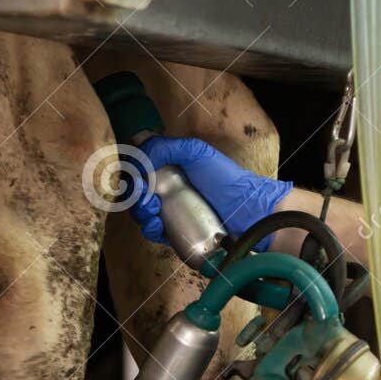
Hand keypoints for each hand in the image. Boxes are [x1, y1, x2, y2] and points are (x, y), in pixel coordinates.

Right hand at [130, 135, 292, 249]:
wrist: (248, 213)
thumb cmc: (225, 179)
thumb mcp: (196, 153)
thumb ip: (166, 147)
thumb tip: (139, 160)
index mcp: (170, 168)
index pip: (140, 170)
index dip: (132, 174)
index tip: (139, 179)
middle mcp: (169, 188)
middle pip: (138, 192)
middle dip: (135, 195)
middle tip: (147, 198)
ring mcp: (173, 211)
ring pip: (143, 212)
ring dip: (141, 213)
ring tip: (154, 213)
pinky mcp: (178, 232)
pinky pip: (155, 232)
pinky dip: (150, 229)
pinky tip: (157, 227)